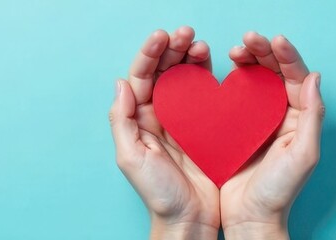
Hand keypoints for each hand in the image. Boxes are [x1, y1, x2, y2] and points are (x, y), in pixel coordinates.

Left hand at [109, 26, 219, 238]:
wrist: (189, 220)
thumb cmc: (159, 195)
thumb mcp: (131, 158)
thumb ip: (122, 120)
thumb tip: (121, 83)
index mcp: (139, 120)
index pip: (142, 77)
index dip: (150, 54)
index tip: (162, 36)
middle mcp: (159, 116)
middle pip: (163, 72)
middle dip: (173, 49)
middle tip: (186, 33)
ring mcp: (183, 120)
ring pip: (185, 79)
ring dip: (191, 58)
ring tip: (200, 44)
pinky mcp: (206, 127)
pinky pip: (205, 95)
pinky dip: (208, 77)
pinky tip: (214, 65)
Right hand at [219, 32, 324, 238]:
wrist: (251, 219)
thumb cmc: (279, 193)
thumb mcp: (303, 154)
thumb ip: (312, 116)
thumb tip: (314, 77)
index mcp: (300, 118)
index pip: (296, 77)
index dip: (286, 56)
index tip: (273, 40)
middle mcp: (282, 116)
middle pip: (275, 73)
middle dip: (263, 52)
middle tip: (247, 40)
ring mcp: (259, 121)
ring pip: (256, 80)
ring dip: (247, 61)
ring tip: (234, 51)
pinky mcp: (237, 128)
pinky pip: (236, 96)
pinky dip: (230, 79)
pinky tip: (222, 71)